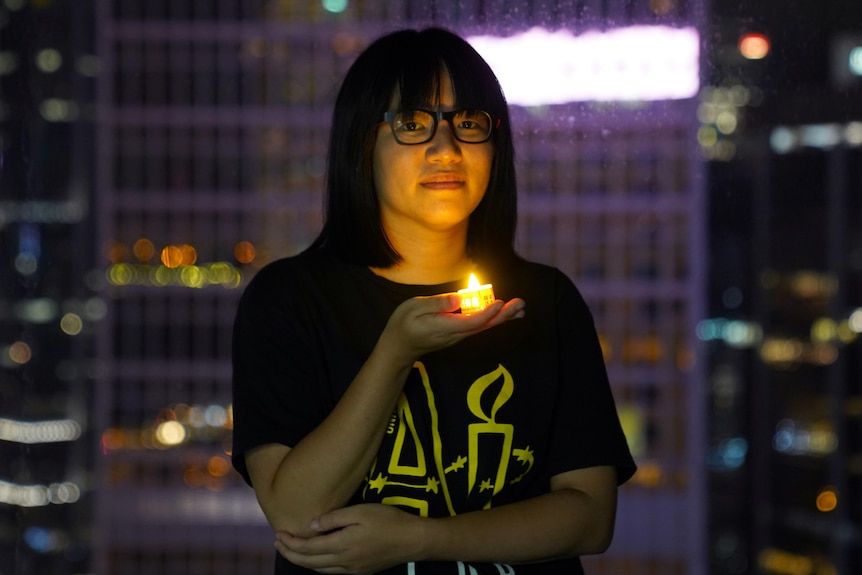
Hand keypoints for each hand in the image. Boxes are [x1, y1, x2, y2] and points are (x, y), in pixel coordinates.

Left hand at [274, 503, 425, 573]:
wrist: (413, 540)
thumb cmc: (388, 520)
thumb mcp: (360, 511)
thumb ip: (334, 518)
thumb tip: (312, 526)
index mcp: (342, 545)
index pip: (308, 549)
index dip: (291, 543)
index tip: (279, 534)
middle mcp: (344, 561)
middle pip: (310, 563)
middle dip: (291, 554)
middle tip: (278, 544)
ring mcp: (353, 569)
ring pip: (320, 570)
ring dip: (303, 562)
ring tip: (292, 551)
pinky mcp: (360, 571)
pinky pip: (332, 572)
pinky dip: (318, 567)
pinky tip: (316, 560)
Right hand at [381, 294, 524, 364]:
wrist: (399, 347)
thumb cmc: (403, 324)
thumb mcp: (414, 308)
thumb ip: (437, 303)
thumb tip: (458, 299)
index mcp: (445, 327)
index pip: (471, 321)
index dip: (487, 312)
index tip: (500, 302)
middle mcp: (456, 334)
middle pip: (484, 326)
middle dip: (503, 315)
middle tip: (521, 305)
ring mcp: (458, 336)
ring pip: (484, 327)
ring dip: (502, 318)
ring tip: (520, 309)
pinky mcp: (458, 334)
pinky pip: (479, 326)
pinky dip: (493, 319)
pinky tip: (503, 313)